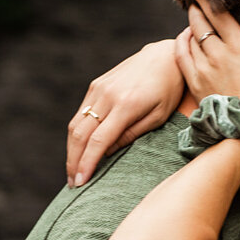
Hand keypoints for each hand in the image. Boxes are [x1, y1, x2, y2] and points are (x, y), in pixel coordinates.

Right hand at [66, 39, 184, 186]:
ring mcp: (98, 88)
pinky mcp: (96, 85)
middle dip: (73, 161)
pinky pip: (80, 113)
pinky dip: (76, 134)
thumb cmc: (168, 89)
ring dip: (71, 150)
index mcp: (126, 105)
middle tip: (73, 183)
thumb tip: (107, 152)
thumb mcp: (159, 115)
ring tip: (73, 170)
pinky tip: (79, 148)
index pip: (98, 140)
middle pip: (80, 134)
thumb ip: (133, 134)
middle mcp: (107, 95)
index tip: (80, 182)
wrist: (163, 56)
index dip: (87, 163)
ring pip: (75, 124)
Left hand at [179, 0, 239, 118]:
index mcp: (238, 46)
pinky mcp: (194, 82)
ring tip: (194, 15)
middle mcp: (216, 53)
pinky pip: (181, 55)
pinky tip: (186, 37)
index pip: (218, 13)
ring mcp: (202, 68)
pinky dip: (181, 42)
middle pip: (200, 21)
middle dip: (197, 6)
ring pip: (190, 36)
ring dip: (191, 23)